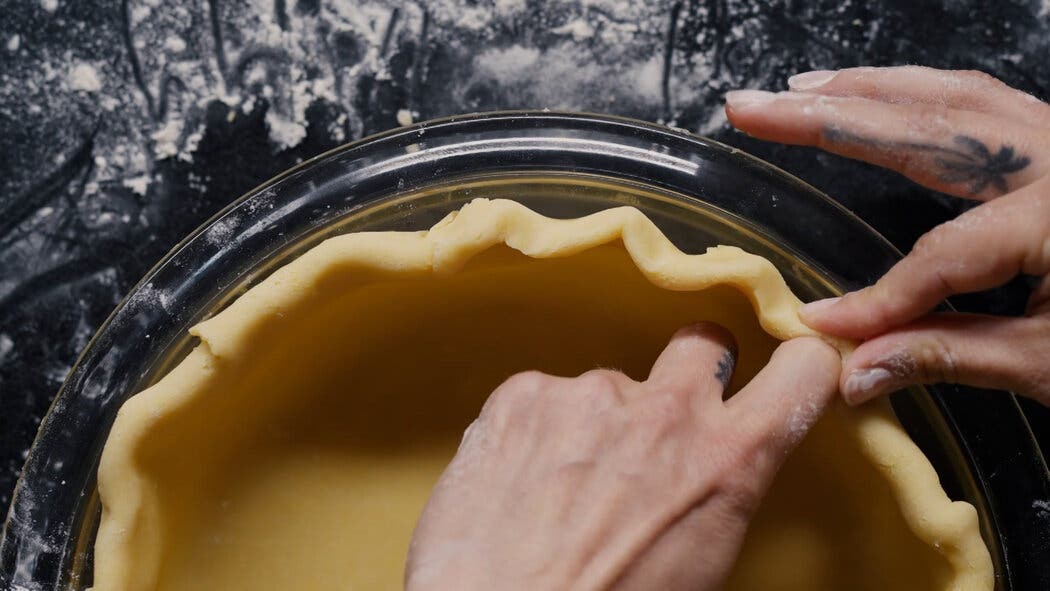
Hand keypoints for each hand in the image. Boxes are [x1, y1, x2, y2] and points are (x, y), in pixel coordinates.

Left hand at [405, 324, 838, 590]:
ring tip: (563, 490)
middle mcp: (665, 411)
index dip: (796, 368)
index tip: (782, 373)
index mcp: (727, 459)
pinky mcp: (523, 394)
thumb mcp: (701, 558)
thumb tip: (707, 470)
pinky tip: (522, 483)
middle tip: (659, 426)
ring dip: (595, 424)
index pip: (803, 369)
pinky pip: (544, 398)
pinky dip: (536, 432)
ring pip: (608, 386)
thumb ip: (717, 487)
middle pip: (701, 344)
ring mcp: (589, 394)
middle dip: (689, 374)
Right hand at [725, 66, 1049, 405]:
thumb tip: (853, 371)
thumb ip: (949, 356)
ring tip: (799, 93)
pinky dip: (920, 96)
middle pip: (928, 124)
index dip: (879, 300)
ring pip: (954, 93)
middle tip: (751, 107)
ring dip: (868, 89)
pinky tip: (882, 99)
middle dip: (827, 116)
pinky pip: (984, 101)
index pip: (943, 257)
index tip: (826, 332)